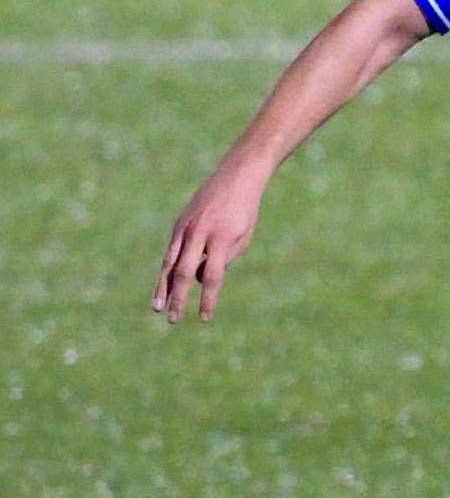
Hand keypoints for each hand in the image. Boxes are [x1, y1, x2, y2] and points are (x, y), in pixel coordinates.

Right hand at [152, 165, 265, 323]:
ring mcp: (185, 228)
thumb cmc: (244, 212)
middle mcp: (198, 234)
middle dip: (177, 298)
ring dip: (162, 286)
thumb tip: (198, 279)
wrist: (235, 178)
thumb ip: (223, 261)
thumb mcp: (242, 238)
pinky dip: (166, 269)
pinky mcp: (179, 224)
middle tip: (173, 320)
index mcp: (220, 239)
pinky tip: (163, 286)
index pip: (212, 277)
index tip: (204, 318)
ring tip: (157, 307)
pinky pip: (171, 251)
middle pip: (183, 272)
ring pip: (169, 262)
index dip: (207, 299)